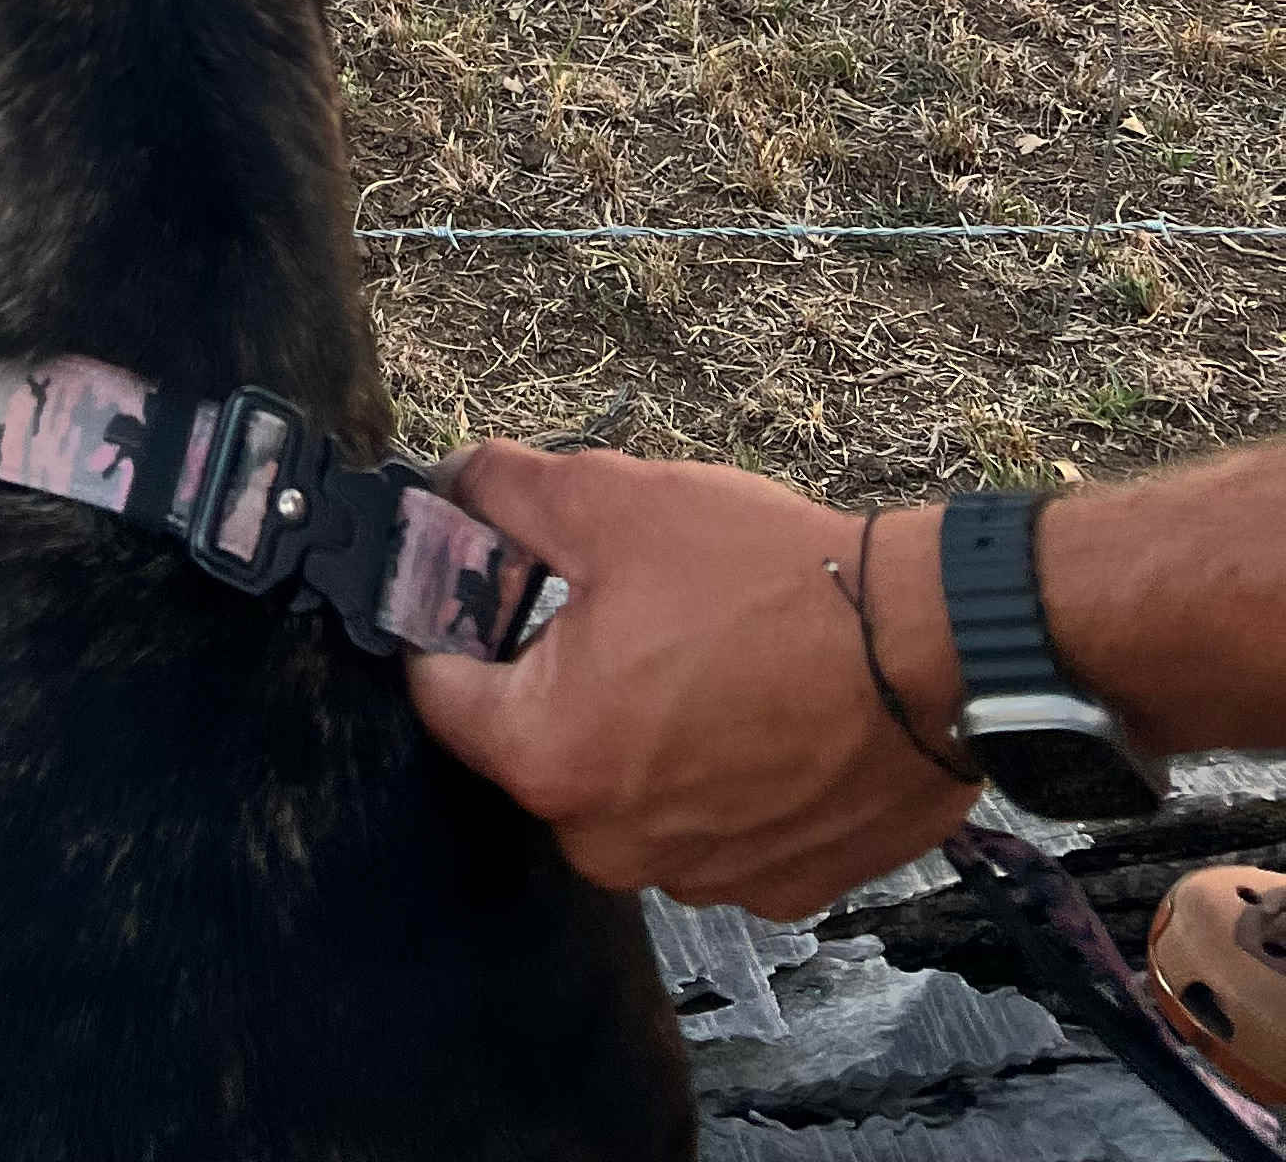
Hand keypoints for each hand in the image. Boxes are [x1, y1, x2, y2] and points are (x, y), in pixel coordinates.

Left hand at [404, 443, 980, 917]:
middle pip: (535, 744)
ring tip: (703, 650)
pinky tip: (758, 709)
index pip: (442, 693)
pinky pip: (706, 822)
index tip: (488, 578)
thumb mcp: (612, 499)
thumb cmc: (767, 579)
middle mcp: (609, 844)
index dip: (452, 621)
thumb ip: (503, 492)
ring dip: (641, 727)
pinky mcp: (774, 888)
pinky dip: (716, 771)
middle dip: (558, 672)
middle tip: (622, 604)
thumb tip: (448, 486)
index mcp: (549, 756)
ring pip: (624, 787)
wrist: (932, 653)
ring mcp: (697, 879)